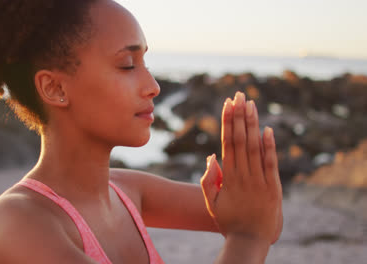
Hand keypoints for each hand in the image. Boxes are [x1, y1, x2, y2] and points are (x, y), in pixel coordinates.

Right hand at [200, 92, 282, 244]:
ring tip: (250, 104)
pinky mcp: (274, 187)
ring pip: (255, 147)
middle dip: (239, 116)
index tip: (227, 105)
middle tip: (239, 96)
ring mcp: (260, 180)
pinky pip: (271, 163)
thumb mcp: (212, 202)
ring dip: (252, 124)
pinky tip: (267, 129)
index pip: (227, 143)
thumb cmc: (229, 221)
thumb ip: (209, 180)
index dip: (227, 122)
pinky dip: (269, 146)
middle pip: (240, 140)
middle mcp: (244, 175)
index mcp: (228, 177)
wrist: (250, 240)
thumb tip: (212, 157)